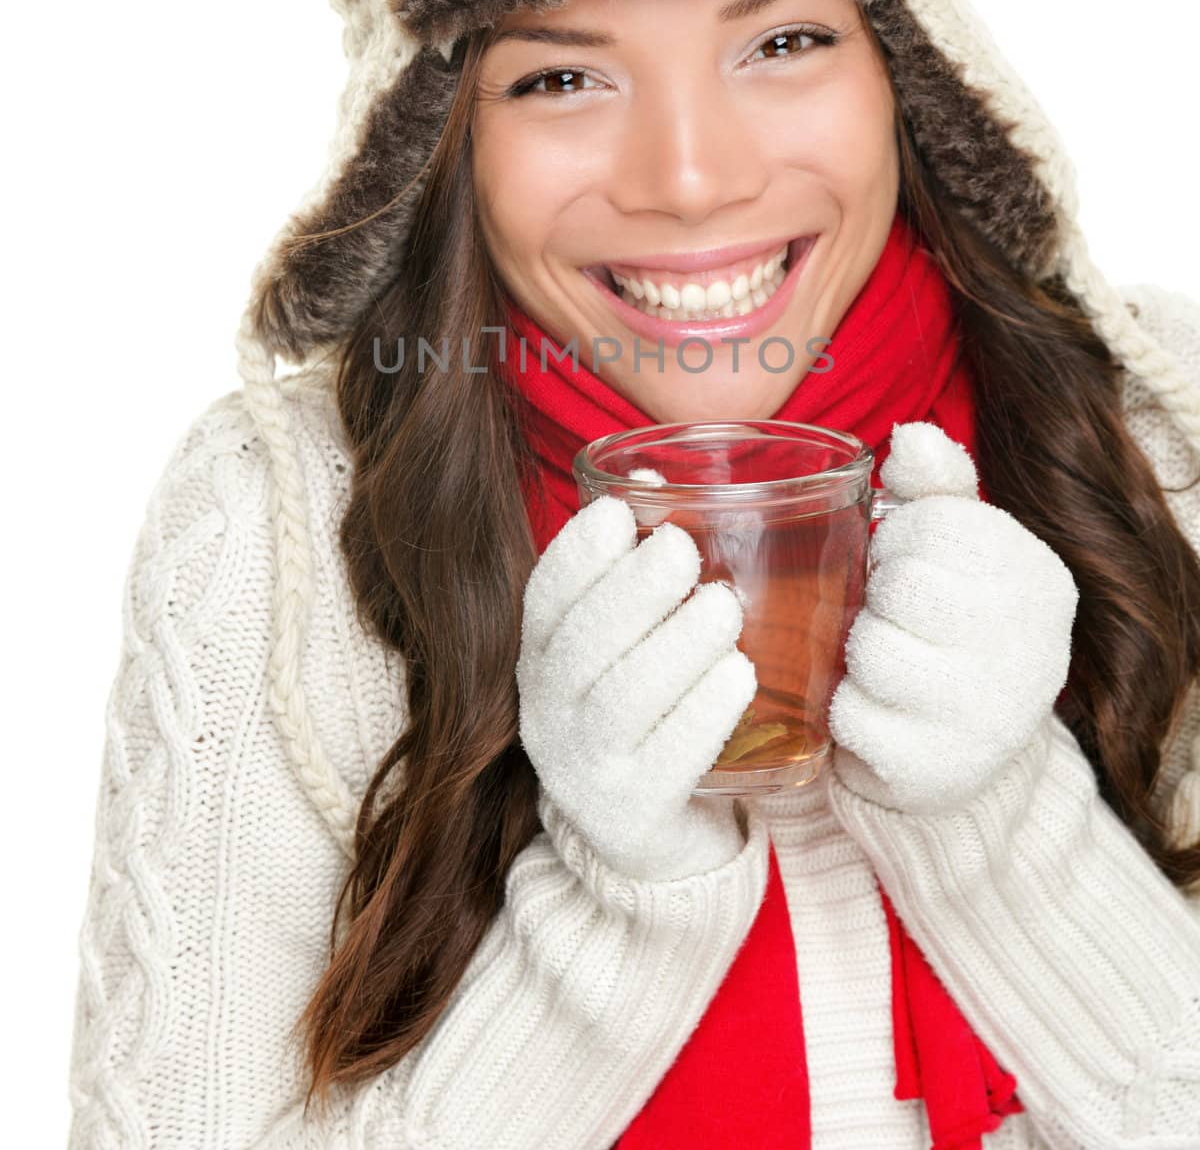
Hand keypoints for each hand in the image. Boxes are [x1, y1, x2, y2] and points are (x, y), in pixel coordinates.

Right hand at [517, 495, 757, 882]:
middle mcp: (549, 713)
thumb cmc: (647, 714)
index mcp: (542, 659)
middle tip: (683, 551)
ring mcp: (586, 769)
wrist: (650, 843)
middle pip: (581, 644)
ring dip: (678, 643)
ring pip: (624, 698)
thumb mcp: (625, 643)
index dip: (575, 553)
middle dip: (631, 589)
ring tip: (724, 609)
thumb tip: (654, 474)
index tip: (616, 513)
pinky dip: (704, 711)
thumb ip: (635, 567)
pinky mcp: (633, 815)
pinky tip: (737, 677)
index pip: (543, 599)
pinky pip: (669, 759)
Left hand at [827, 421, 1077, 814]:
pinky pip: (849, 714)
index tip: (905, 561)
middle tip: (891, 615)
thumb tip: (910, 437)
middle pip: (900, 585)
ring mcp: (990, 716)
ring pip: (871, 649)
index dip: (895, 539)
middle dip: (875, 595)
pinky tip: (879, 709)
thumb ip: (934, 484)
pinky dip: (846, 708)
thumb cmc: (948, 621)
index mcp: (1039, 578)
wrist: (960, 747)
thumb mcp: (955, 544)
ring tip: (885, 661)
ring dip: (857, 652)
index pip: (930, 523)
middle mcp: (1034, 649)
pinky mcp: (938, 769)